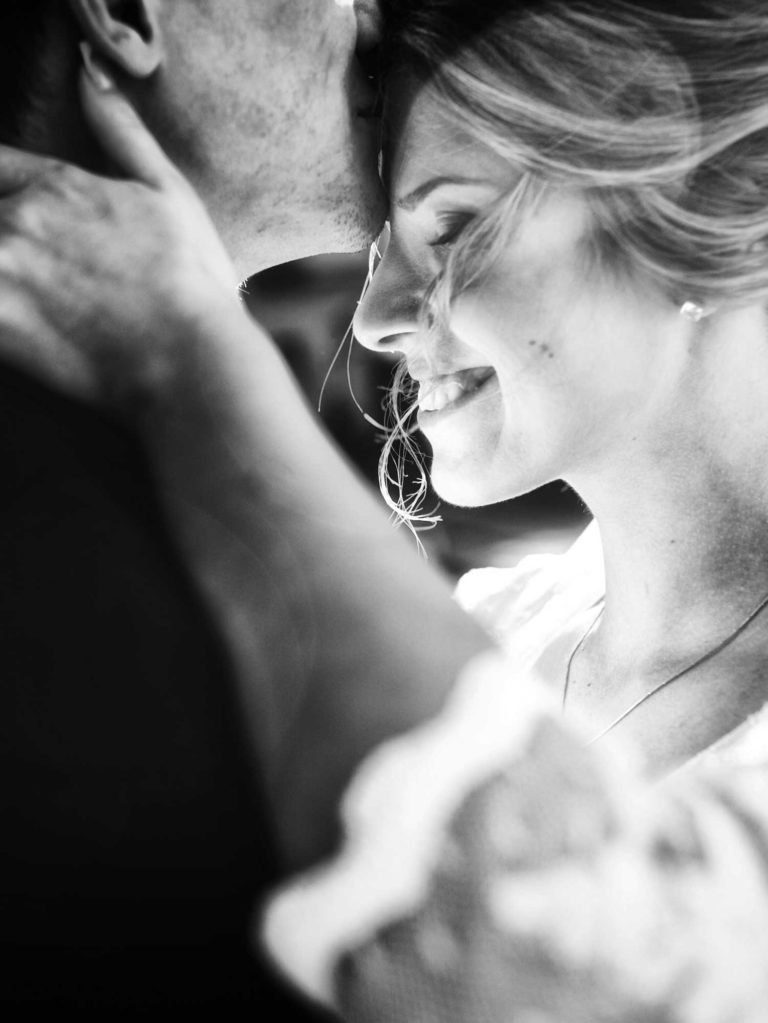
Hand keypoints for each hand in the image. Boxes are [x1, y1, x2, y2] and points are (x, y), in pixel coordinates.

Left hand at [0, 53, 246, 411]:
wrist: (189, 362)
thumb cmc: (191, 285)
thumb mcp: (171, 194)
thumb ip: (122, 133)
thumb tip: (88, 72)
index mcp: (57, 185)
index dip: (7, 196)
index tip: (30, 231)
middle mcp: (19, 218)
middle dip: (10, 246)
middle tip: (47, 279)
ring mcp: (2, 267)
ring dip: (5, 276)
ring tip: (39, 304)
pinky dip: (1, 314)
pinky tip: (28, 325)